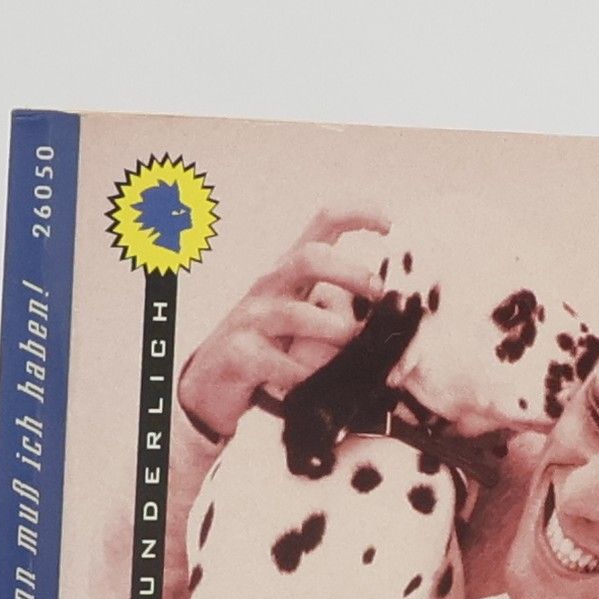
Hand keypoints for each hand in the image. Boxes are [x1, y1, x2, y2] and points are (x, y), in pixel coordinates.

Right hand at [176, 207, 391, 440]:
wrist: (209, 382)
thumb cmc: (265, 347)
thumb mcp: (298, 318)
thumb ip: (334, 308)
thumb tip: (388, 313)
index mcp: (289, 273)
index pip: (322, 226)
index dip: (356, 215)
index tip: (389, 223)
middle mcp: (269, 287)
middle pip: (310, 259)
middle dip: (351, 273)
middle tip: (377, 293)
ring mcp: (252, 319)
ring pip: (297, 314)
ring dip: (334, 331)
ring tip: (354, 348)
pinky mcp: (240, 354)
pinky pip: (279, 363)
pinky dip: (303, 375)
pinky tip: (315, 384)